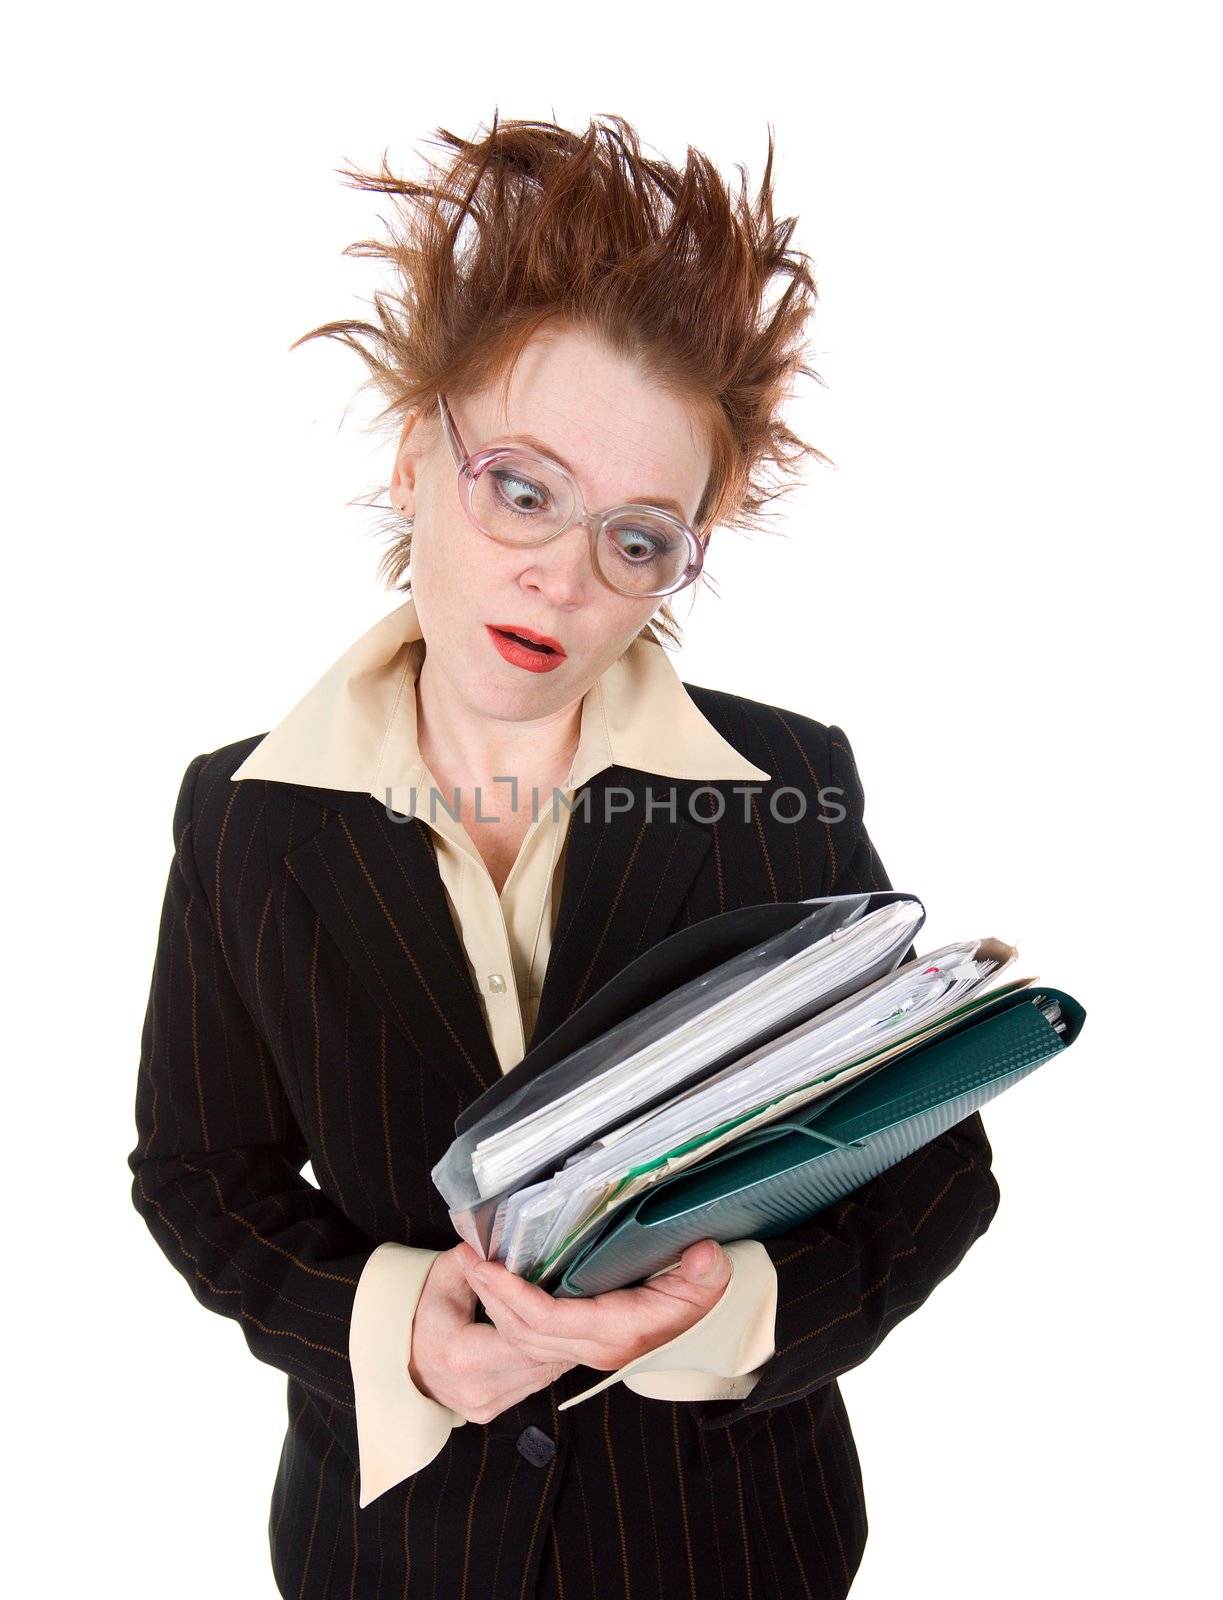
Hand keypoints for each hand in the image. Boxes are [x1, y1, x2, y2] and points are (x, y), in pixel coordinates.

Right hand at [408, 1242, 575, 1423]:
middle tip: (578, 1303)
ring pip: (542, 1375)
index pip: (521, 1335)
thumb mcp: (443, 1277)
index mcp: (462, 1357)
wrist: (402, 1359)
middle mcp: (476, 1389)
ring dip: (558, 1347)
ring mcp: (484, 1405)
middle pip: (539, 1359)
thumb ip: (469, 1260)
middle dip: (559, 1331)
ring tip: (569, 1317)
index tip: (557, 1289)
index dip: (540, 1311)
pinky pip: (532, 1385)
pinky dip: (544, 1361)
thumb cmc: (424, 1315)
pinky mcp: (491, 1412)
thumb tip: (490, 1242)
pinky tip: (552, 1338)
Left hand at [462, 1239, 733, 1372]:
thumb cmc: (699, 1298)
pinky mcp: (581, 1342)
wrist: (704, 1323)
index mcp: (617, 1332)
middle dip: (491, 1298)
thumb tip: (703, 1255)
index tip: (487, 1266)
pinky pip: (534, 1335)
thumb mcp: (707, 1282)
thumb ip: (704, 1273)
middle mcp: (596, 1347)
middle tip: (467, 1258)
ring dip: (495, 1304)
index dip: (513, 1296)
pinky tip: (499, 1285)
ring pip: (524, 1338)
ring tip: (475, 1266)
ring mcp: (586, 1348)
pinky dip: (510, 1311)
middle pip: (525, 1333)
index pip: (550, 1321)